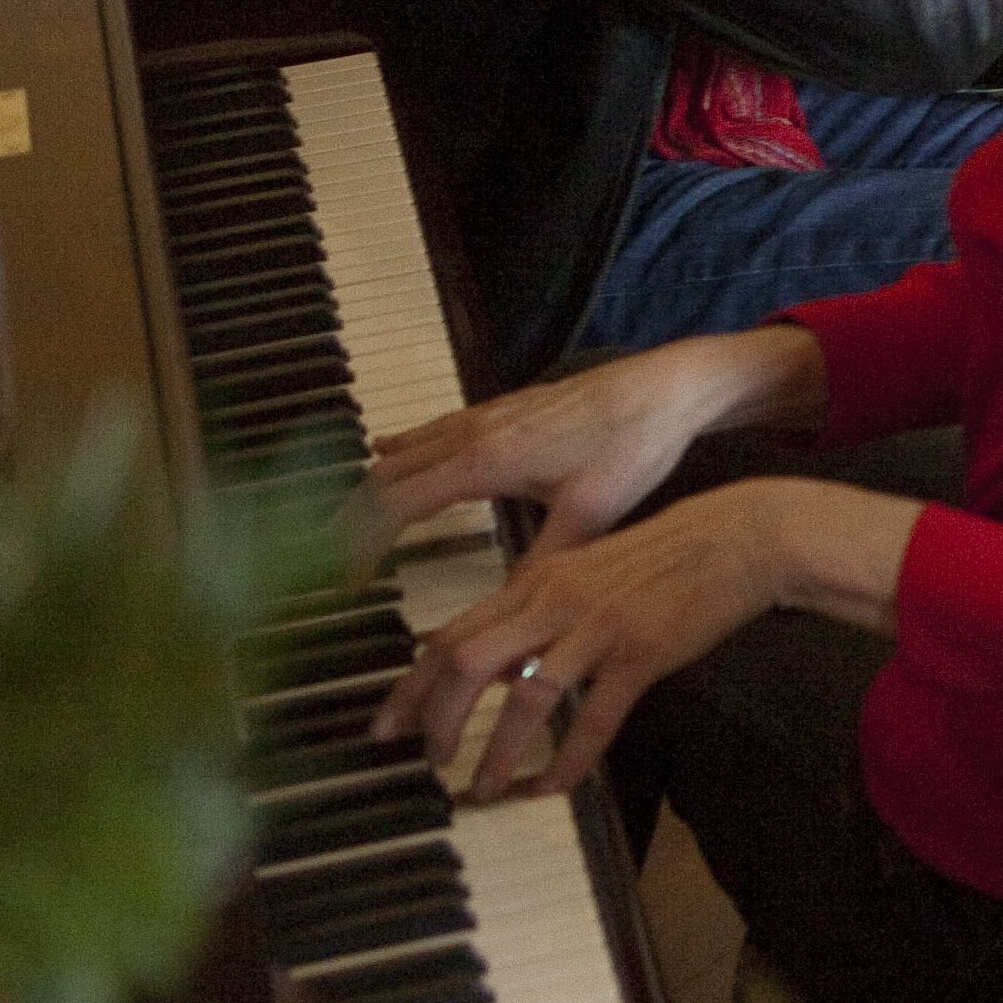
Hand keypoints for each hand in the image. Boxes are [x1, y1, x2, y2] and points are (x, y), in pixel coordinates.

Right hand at [370, 324, 820, 553]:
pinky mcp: (506, 406)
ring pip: (404, 450)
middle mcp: (472, 431)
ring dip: (371, 485)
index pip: (390, 506)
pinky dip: (401, 449)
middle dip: (348, 521)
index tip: (345, 585)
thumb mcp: (589, 517)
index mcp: (482, 460)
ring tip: (347, 523)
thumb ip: (540, 565)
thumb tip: (507, 615)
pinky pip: (433, 429)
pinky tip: (390, 452)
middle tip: (332, 564)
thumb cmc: (635, 445)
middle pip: (382, 477)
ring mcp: (486, 414)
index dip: (357, 547)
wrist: (670, 387)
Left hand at [372, 478, 905, 804]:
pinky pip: (593, 717)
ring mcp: (598, 627)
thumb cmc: (670, 552)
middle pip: (467, 661)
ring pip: (525, 696)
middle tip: (427, 762)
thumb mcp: (592, 568)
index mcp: (538, 580)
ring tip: (482, 789)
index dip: (410, 685)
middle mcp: (556, 601)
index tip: (388, 725)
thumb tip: (502, 653)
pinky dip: (568, 759)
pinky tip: (553, 787)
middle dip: (436, 719)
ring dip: (495, 751)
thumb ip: (542, 606)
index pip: (451, 634)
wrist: (741, 535)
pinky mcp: (642, 652)